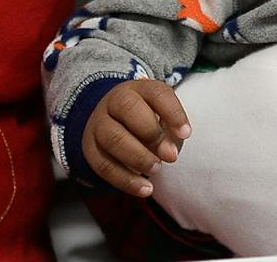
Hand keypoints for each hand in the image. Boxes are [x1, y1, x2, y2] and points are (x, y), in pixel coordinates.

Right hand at [83, 78, 191, 197]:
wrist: (114, 123)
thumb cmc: (147, 121)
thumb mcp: (162, 118)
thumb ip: (170, 132)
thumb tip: (169, 153)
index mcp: (139, 89)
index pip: (157, 93)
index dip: (173, 113)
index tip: (186, 134)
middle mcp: (114, 101)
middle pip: (128, 109)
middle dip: (152, 134)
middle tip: (170, 156)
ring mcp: (98, 124)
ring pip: (113, 138)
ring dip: (138, 158)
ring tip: (156, 170)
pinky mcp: (90, 148)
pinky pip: (103, 165)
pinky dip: (126, 180)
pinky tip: (144, 189)